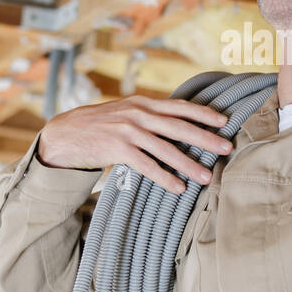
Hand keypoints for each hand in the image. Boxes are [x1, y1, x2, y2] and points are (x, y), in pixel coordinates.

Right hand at [37, 95, 232, 193]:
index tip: (224, 121)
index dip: (203, 113)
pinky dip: (164, 178)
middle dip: (206, 138)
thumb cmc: (99, 125)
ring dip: (189, 164)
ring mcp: (128, 131)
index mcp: (143, 103)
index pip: (179, 106)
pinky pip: (147, 166)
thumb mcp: (125, 112)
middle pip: (179, 126)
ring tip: (207, 176)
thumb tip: (175, 124)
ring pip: (166, 149)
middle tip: (226, 147)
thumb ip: (148, 115)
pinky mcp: (117, 149)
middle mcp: (138, 114)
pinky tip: (178, 188)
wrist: (64, 134)